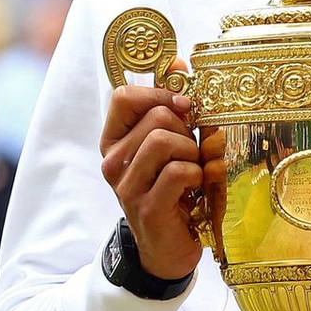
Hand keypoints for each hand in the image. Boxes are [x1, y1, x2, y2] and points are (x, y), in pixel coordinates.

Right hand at [99, 84, 201, 279]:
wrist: (167, 248)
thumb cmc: (173, 188)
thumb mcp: (172, 143)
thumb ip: (171, 104)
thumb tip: (178, 62)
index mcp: (115, 140)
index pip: (124, 95)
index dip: (161, 94)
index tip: (184, 109)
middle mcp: (113, 160)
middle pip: (158, 116)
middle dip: (188, 130)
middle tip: (192, 152)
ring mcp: (126, 185)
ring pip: (166, 140)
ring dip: (194, 153)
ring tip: (194, 170)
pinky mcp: (146, 206)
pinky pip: (179, 171)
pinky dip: (198, 175)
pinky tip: (196, 188)